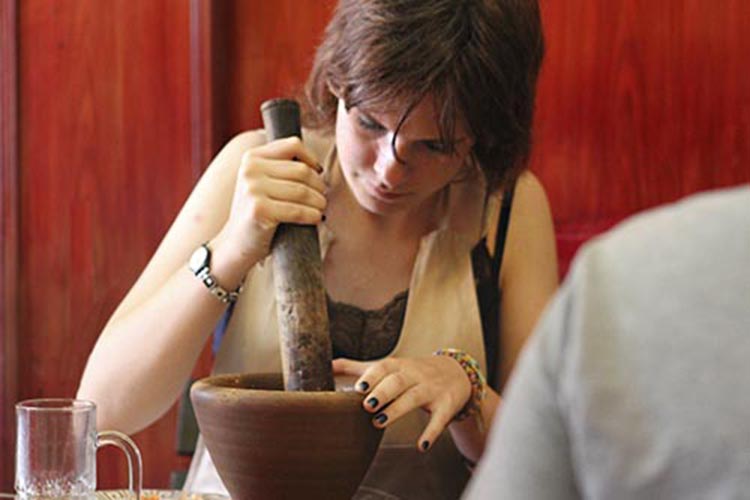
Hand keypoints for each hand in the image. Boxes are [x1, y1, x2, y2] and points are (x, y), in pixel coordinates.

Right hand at [214, 137, 326, 267]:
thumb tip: (318, 167)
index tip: (318, 174)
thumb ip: (283, 168)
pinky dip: (312, 215)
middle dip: (319, 186)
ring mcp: (252, 188)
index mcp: (252, 157)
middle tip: (322, 199)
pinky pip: (297, 210)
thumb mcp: (264, 183)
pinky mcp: (259, 209)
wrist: (236, 244)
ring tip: (321, 209)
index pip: (293, 145)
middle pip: (301, 170)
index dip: (312, 159)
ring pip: (302, 190)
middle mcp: (250, 169)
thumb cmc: (259, 213)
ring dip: (318, 202)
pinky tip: (316, 219)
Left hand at [332, 356, 471, 450]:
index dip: (372, 377)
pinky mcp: (446, 405)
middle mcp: (415, 375)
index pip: (384, 367)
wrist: (455, 372)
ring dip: (397, 410)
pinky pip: (440, 420)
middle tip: (367, 406)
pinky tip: (421, 446)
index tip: (358, 388)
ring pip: (414, 398)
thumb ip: (358, 368)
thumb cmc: (413, 372)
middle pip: (398, 381)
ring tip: (379, 422)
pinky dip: (431, 432)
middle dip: (383, 392)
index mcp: (399, 366)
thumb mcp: (389, 367)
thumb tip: (328, 365)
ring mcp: (432, 390)